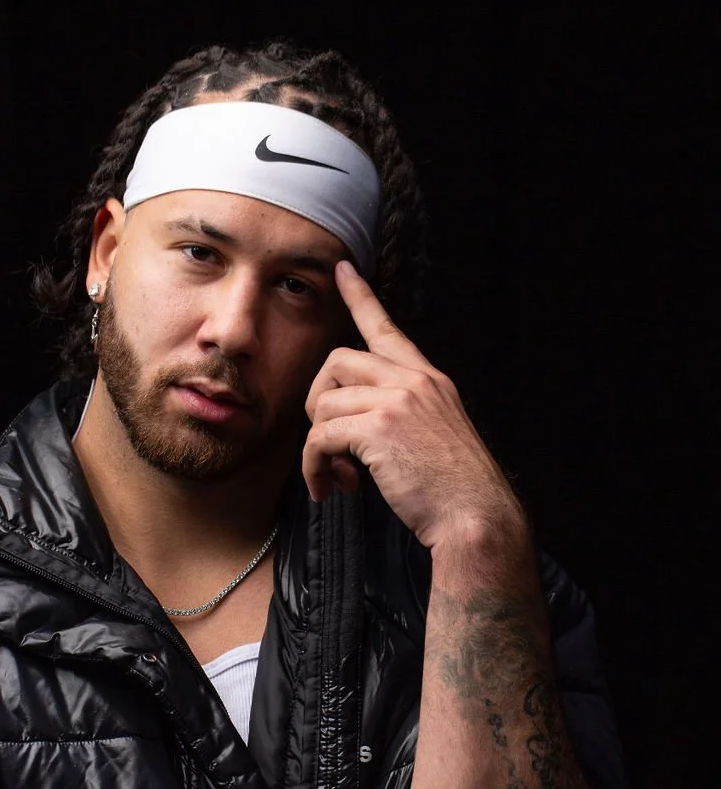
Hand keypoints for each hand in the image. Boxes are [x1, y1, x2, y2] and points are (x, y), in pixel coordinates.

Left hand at [303, 261, 523, 552]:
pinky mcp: (378, 430)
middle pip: (337, 362)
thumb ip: (403, 416)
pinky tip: (328, 488)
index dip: (361, 298)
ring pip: (324, 404)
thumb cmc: (456, 490)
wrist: (475, 517)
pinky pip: (320, 437)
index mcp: (428, 380)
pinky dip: (314, 466)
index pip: (388, 329)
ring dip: (317, 445)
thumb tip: (355, 426)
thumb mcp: (438, 435)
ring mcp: (396, 402)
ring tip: (336, 477)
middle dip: (318, 402)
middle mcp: (413, 381)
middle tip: (328, 444)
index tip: (343, 272)